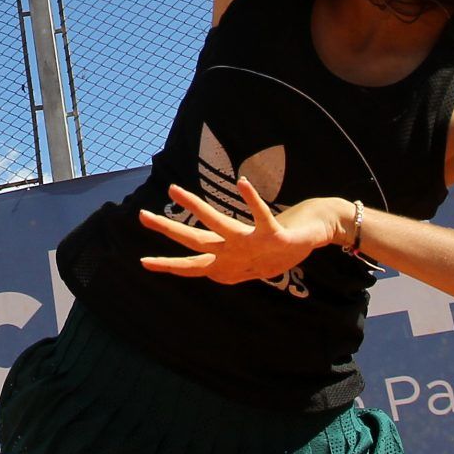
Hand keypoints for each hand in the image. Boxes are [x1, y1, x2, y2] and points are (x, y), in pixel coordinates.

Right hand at [137, 182, 345, 284]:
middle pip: (195, 240)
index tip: (143, 262)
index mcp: (228, 261)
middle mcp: (236, 254)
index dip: (168, 265)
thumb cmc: (276, 250)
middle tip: (143, 215)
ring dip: (196, 207)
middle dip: (168, 229)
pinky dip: (251, 199)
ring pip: (218, 224)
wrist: (310, 240)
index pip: (191, 266)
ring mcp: (253, 244)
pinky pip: (261, 214)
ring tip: (176, 189)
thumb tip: (204, 270)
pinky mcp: (274, 234)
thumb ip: (226, 264)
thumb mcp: (249, 263)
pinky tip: (241, 183)